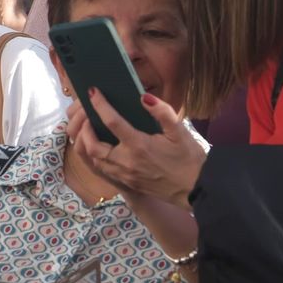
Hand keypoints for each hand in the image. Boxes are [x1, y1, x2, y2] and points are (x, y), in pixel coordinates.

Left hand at [68, 90, 204, 207]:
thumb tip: (144, 97)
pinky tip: (102, 147)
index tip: (93, 92)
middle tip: (88, 115)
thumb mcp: (180, 132)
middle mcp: (127, 161)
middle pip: (92, 145)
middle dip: (85, 129)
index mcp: (139, 146)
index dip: (99, 105)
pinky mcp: (127, 183)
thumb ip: (163, 112)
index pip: (112, 122)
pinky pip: (103, 169)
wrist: (196, 189)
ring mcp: (125, 174)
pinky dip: (97, 156)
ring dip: (88, 143)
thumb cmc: (189, 159)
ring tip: (91, 129)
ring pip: (94, 160)